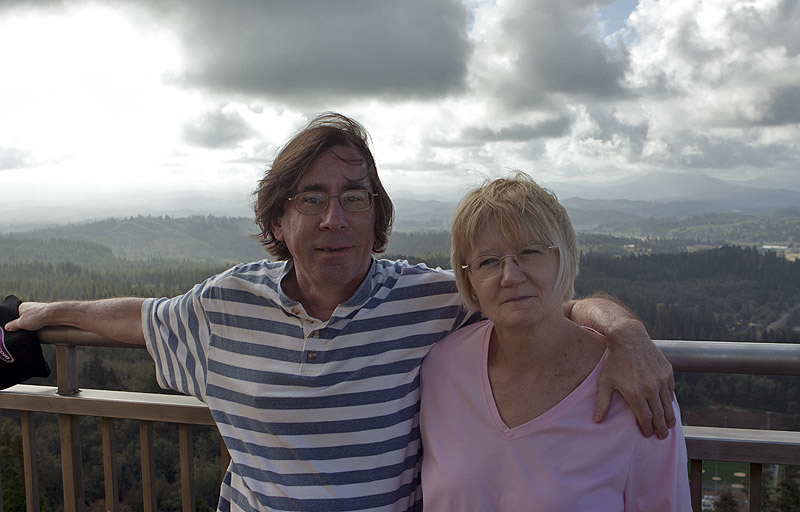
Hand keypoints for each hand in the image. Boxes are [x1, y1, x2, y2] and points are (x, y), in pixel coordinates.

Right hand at [4, 302, 53, 331]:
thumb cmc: (38, 316)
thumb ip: (13, 325)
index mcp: (22, 307)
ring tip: (32, 330)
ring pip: (32, 320)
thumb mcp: (21, 323)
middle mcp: (30, 307)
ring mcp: (38, 311)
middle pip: (23, 318)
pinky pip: (39, 322)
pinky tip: (39, 329)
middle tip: (23, 330)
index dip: (14, 323)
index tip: (15, 328)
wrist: (55, 315)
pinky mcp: (45, 315)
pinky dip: (38, 326)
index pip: (14, 315)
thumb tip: (7, 327)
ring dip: (31, 326)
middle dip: (23, 325)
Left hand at [594, 323, 675, 437]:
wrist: (628, 338)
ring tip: (669, 426)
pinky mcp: (667, 372)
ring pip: (667, 405)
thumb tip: (596, 421)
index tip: (647, 434)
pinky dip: (670, 401)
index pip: (645, 419)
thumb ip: (602, 402)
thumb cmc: (614, 360)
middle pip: (659, 415)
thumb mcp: (605, 381)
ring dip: (669, 417)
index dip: (647, 429)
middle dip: (661, 429)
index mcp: (635, 394)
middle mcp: (651, 389)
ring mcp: (661, 380)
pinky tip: (668, 406)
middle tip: (661, 436)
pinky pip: (670, 391)